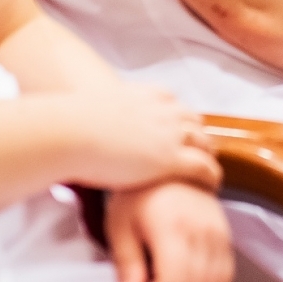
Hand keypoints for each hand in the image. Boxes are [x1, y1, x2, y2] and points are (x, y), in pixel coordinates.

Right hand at [57, 84, 221, 191]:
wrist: (70, 132)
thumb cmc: (70, 125)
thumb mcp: (94, 109)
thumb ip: (102, 115)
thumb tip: (84, 124)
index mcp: (148, 96)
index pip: (175, 105)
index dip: (181, 120)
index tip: (181, 131)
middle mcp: (165, 111)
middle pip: (195, 122)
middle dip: (200, 136)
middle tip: (202, 153)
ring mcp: (171, 134)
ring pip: (205, 144)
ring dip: (209, 156)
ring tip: (210, 172)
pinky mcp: (171, 159)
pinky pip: (204, 167)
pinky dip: (212, 176)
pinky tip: (213, 186)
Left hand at [107, 182, 232, 281]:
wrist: (167, 162)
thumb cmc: (138, 194)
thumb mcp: (120, 226)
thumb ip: (127, 262)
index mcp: (172, 228)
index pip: (176, 278)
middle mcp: (201, 230)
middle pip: (198, 280)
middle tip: (154, 278)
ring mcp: (217, 231)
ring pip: (216, 277)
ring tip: (171, 275)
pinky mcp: (225, 231)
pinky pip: (226, 268)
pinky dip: (212, 279)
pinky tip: (191, 278)